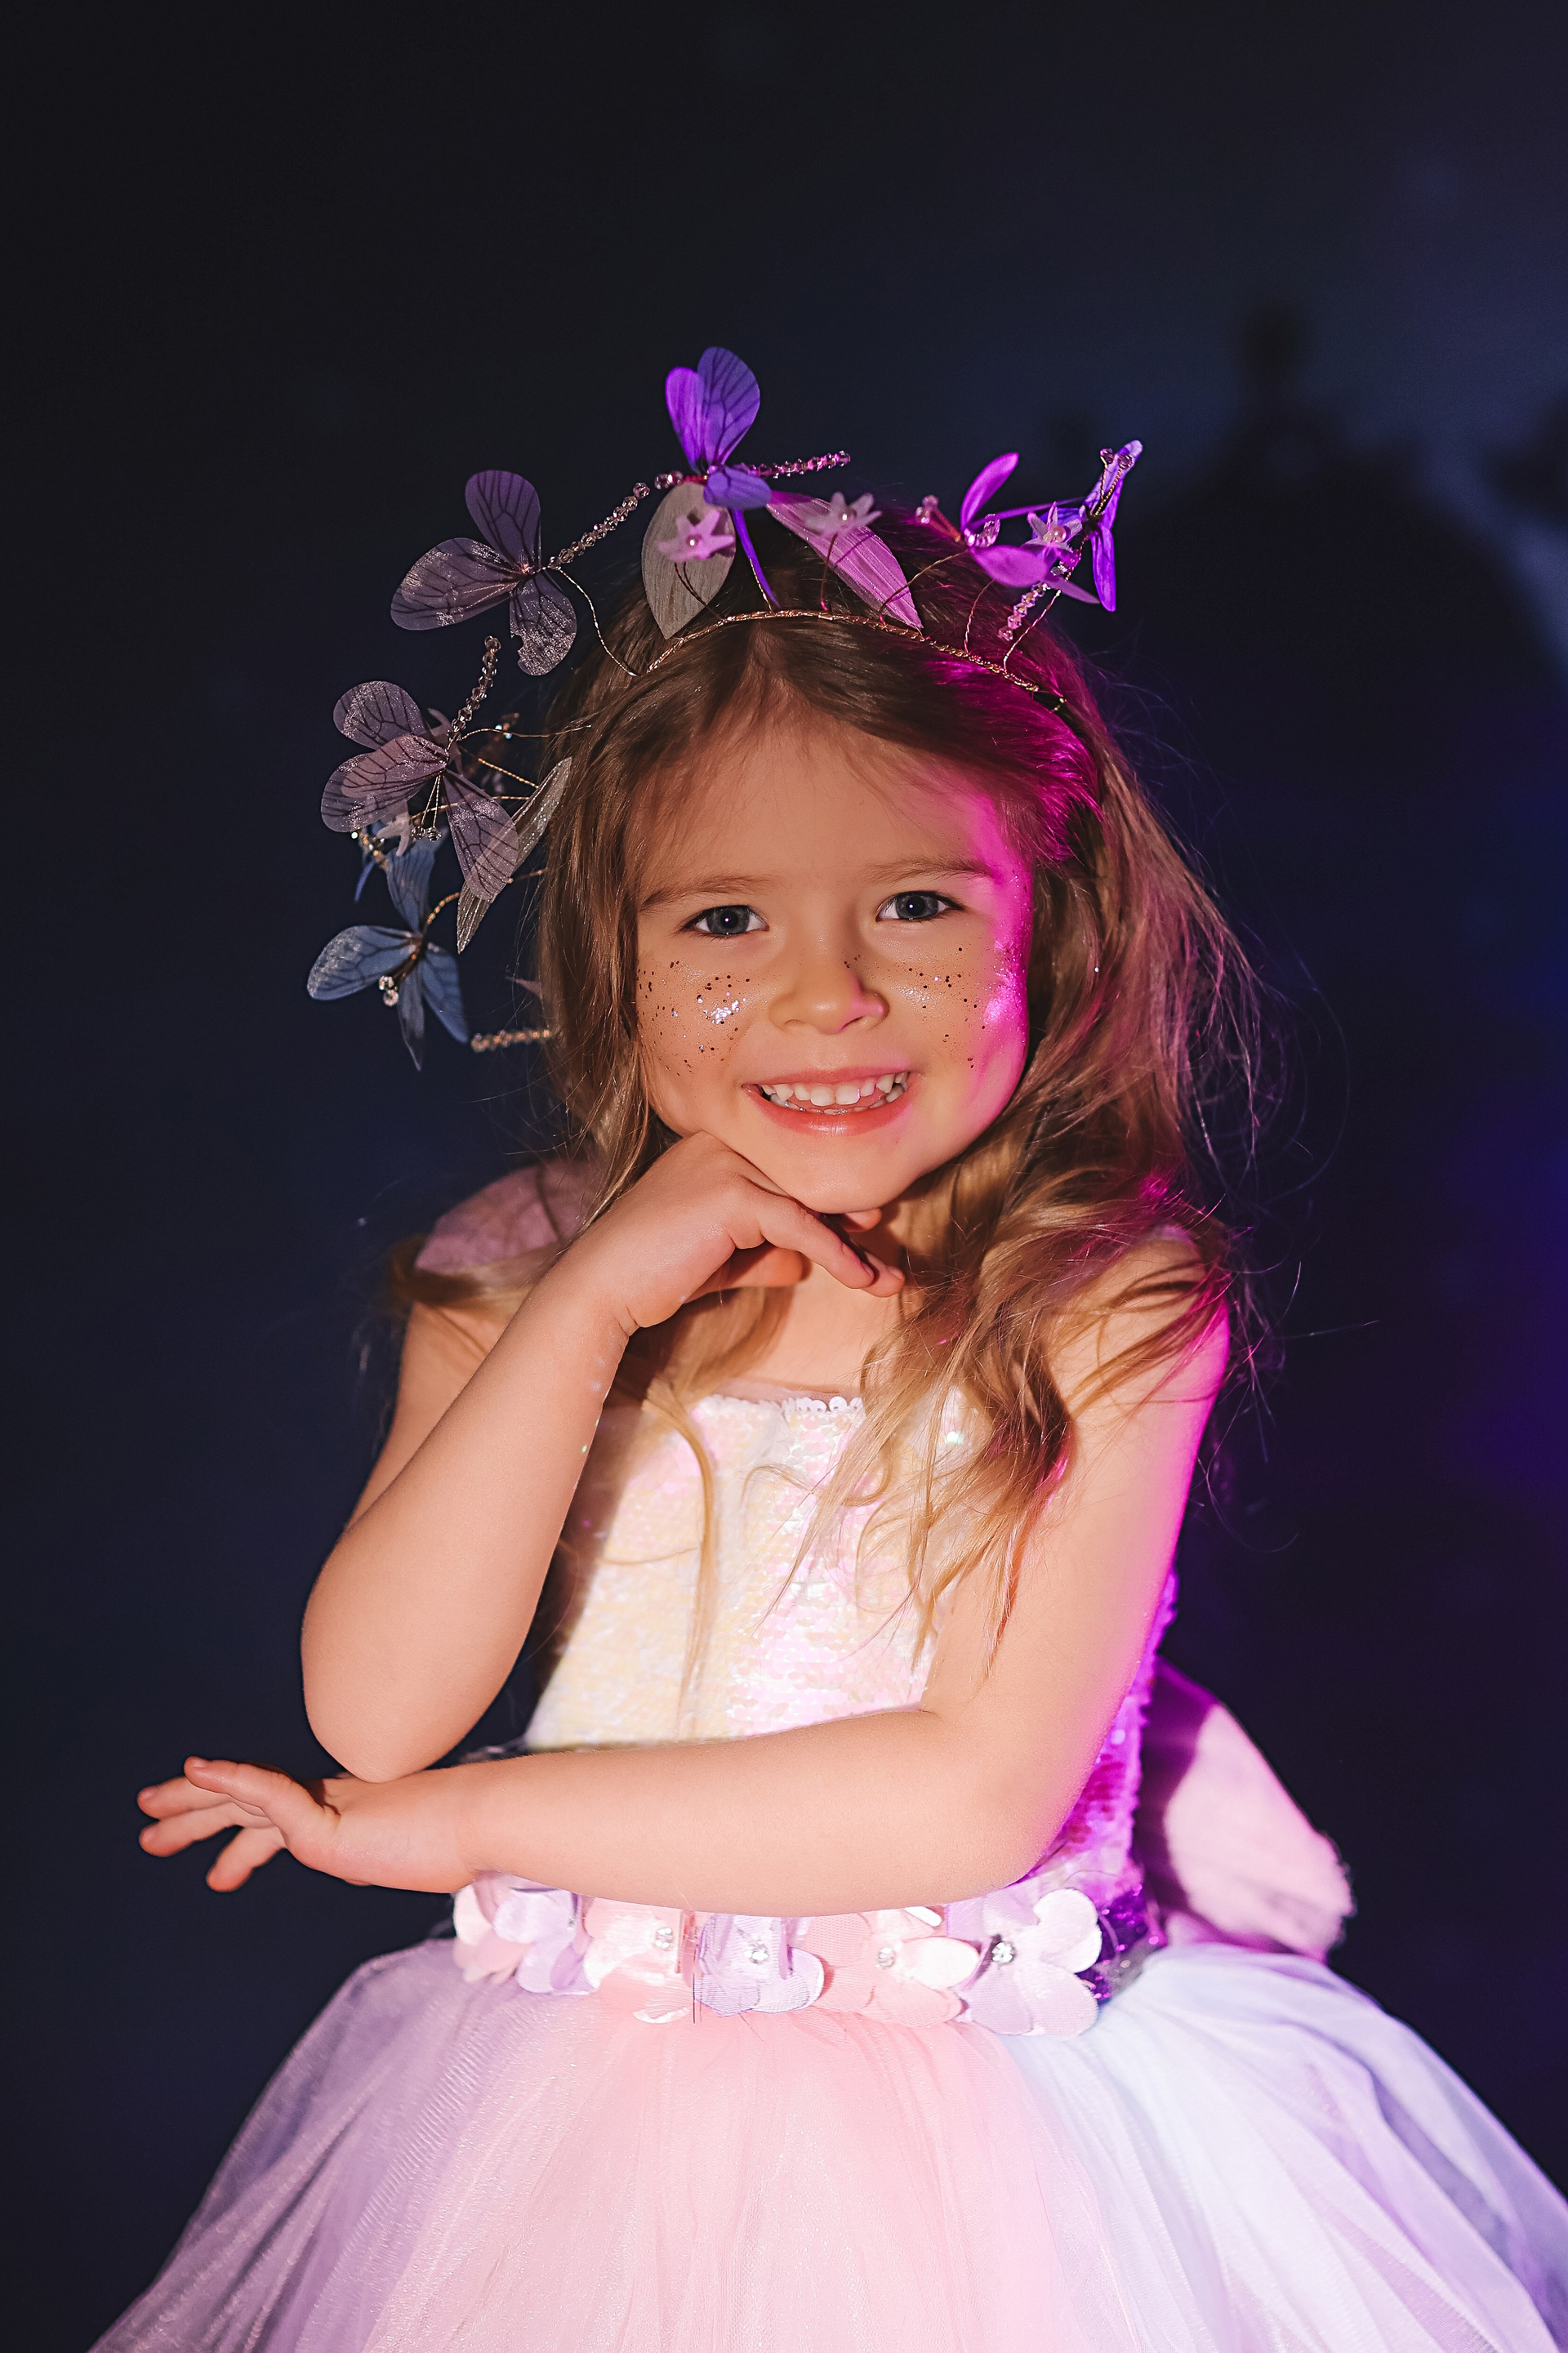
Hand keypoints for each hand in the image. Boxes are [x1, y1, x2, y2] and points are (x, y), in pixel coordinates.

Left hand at [151, 1757, 476, 1893]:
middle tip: (149, 1820)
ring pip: (244, 1798)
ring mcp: (331, 1809)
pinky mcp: (329, 1817)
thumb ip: (392, 1857)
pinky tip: (198, 1771)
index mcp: (355, 1818)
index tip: (217, 1871)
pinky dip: (231, 1780)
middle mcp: (335, 1804)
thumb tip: (392, 1868)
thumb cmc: (474, 1844)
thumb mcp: (420, 1859)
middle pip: (251, 1804)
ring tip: (148, 1810)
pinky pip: (269, 1793)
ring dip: (192, 1802)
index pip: (285, 1824)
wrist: (495, 1825)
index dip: (243, 1841)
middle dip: (197, 1813)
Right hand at [545, 1132, 903, 1335]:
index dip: (832, 1209)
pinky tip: (861, 1279)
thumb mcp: (726, 1258)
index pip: (790, 1174)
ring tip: (886, 1281)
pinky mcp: (731, 1192)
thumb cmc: (656, 1273)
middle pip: (806, 1183)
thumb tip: (807, 1260)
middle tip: (890, 1263)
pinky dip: (836, 1254)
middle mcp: (723, 1142)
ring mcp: (727, 1161)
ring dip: (853, 1246)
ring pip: (809, 1202)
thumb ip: (767, 1251)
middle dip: (852, 1225)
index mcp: (718, 1145)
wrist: (603, 1288)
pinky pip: (800, 1224)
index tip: (868, 1241)